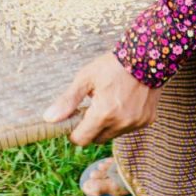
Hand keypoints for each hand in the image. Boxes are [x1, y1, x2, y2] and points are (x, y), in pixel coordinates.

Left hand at [42, 51, 160, 144]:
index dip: (75, 132)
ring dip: (108, 124)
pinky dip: (124, 120)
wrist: (146, 56)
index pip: (82, 140)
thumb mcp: (85, 78)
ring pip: (114, 134)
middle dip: (91, 128)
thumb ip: (68, 100)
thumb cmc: (112, 65)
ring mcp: (136, 123)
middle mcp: (121, 123)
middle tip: (93, 107)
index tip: (76, 119)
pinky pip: (129, 128)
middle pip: (97, 139)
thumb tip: (49, 118)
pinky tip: (125, 101)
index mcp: (103, 114)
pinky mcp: (147, 120)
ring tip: (110, 101)